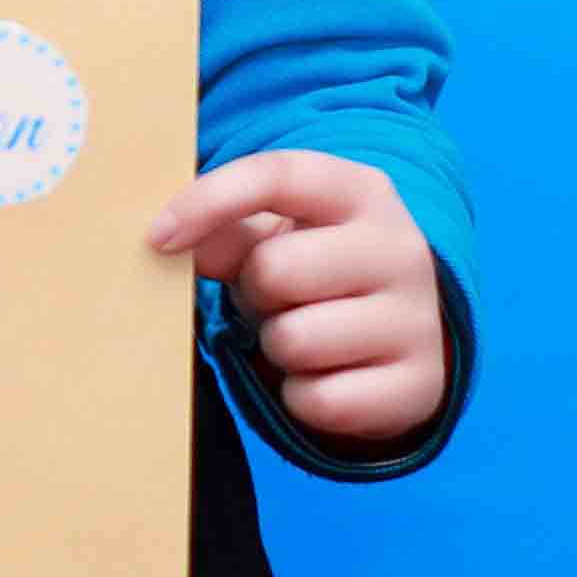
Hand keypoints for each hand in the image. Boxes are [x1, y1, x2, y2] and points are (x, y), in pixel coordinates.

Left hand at [143, 150, 446, 450]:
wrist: (403, 341)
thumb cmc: (320, 276)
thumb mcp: (280, 238)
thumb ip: (227, 230)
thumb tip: (170, 240)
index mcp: (362, 193)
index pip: (278, 176)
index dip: (209, 201)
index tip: (158, 237)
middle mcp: (401, 249)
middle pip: (275, 270)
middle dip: (256, 293)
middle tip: (278, 300)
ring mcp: (417, 320)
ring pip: (294, 340)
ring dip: (278, 348)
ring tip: (305, 336)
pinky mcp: (419, 387)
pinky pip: (318, 401)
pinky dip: (303, 398)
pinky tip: (328, 378)